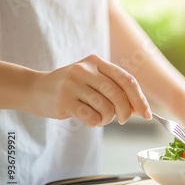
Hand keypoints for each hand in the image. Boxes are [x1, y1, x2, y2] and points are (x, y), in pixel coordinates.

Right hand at [30, 54, 151, 125]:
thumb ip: (117, 91)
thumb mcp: (95, 82)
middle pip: (118, 95)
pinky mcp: (64, 100)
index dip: (140, 99)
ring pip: (106, 108)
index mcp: (97, 62)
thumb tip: (142, 110)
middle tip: (123, 120)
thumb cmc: (73, 88)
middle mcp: (85, 69)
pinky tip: (89, 118)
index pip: (127, 80)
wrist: (35, 89)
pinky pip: (92, 117)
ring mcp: (73, 84)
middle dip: (126, 112)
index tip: (148, 115)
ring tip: (100, 116)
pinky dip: (96, 122)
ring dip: (108, 119)